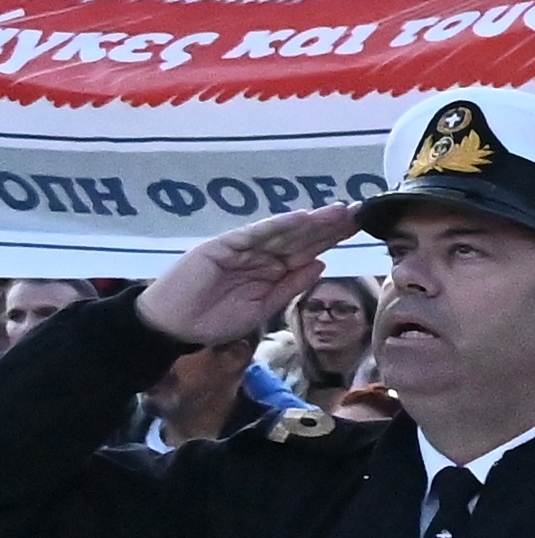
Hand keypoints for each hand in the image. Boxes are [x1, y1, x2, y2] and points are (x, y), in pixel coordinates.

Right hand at [137, 201, 366, 352]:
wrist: (172, 326)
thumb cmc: (213, 320)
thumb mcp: (262, 308)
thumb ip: (290, 286)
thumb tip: (322, 263)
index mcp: (271, 269)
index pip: (307, 250)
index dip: (331, 238)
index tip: (359, 228)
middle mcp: (260, 254)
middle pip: (300, 237)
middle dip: (329, 225)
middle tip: (360, 211)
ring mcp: (241, 248)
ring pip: (283, 231)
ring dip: (311, 221)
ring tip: (339, 212)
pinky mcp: (222, 245)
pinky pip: (255, 234)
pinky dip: (278, 225)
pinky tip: (302, 217)